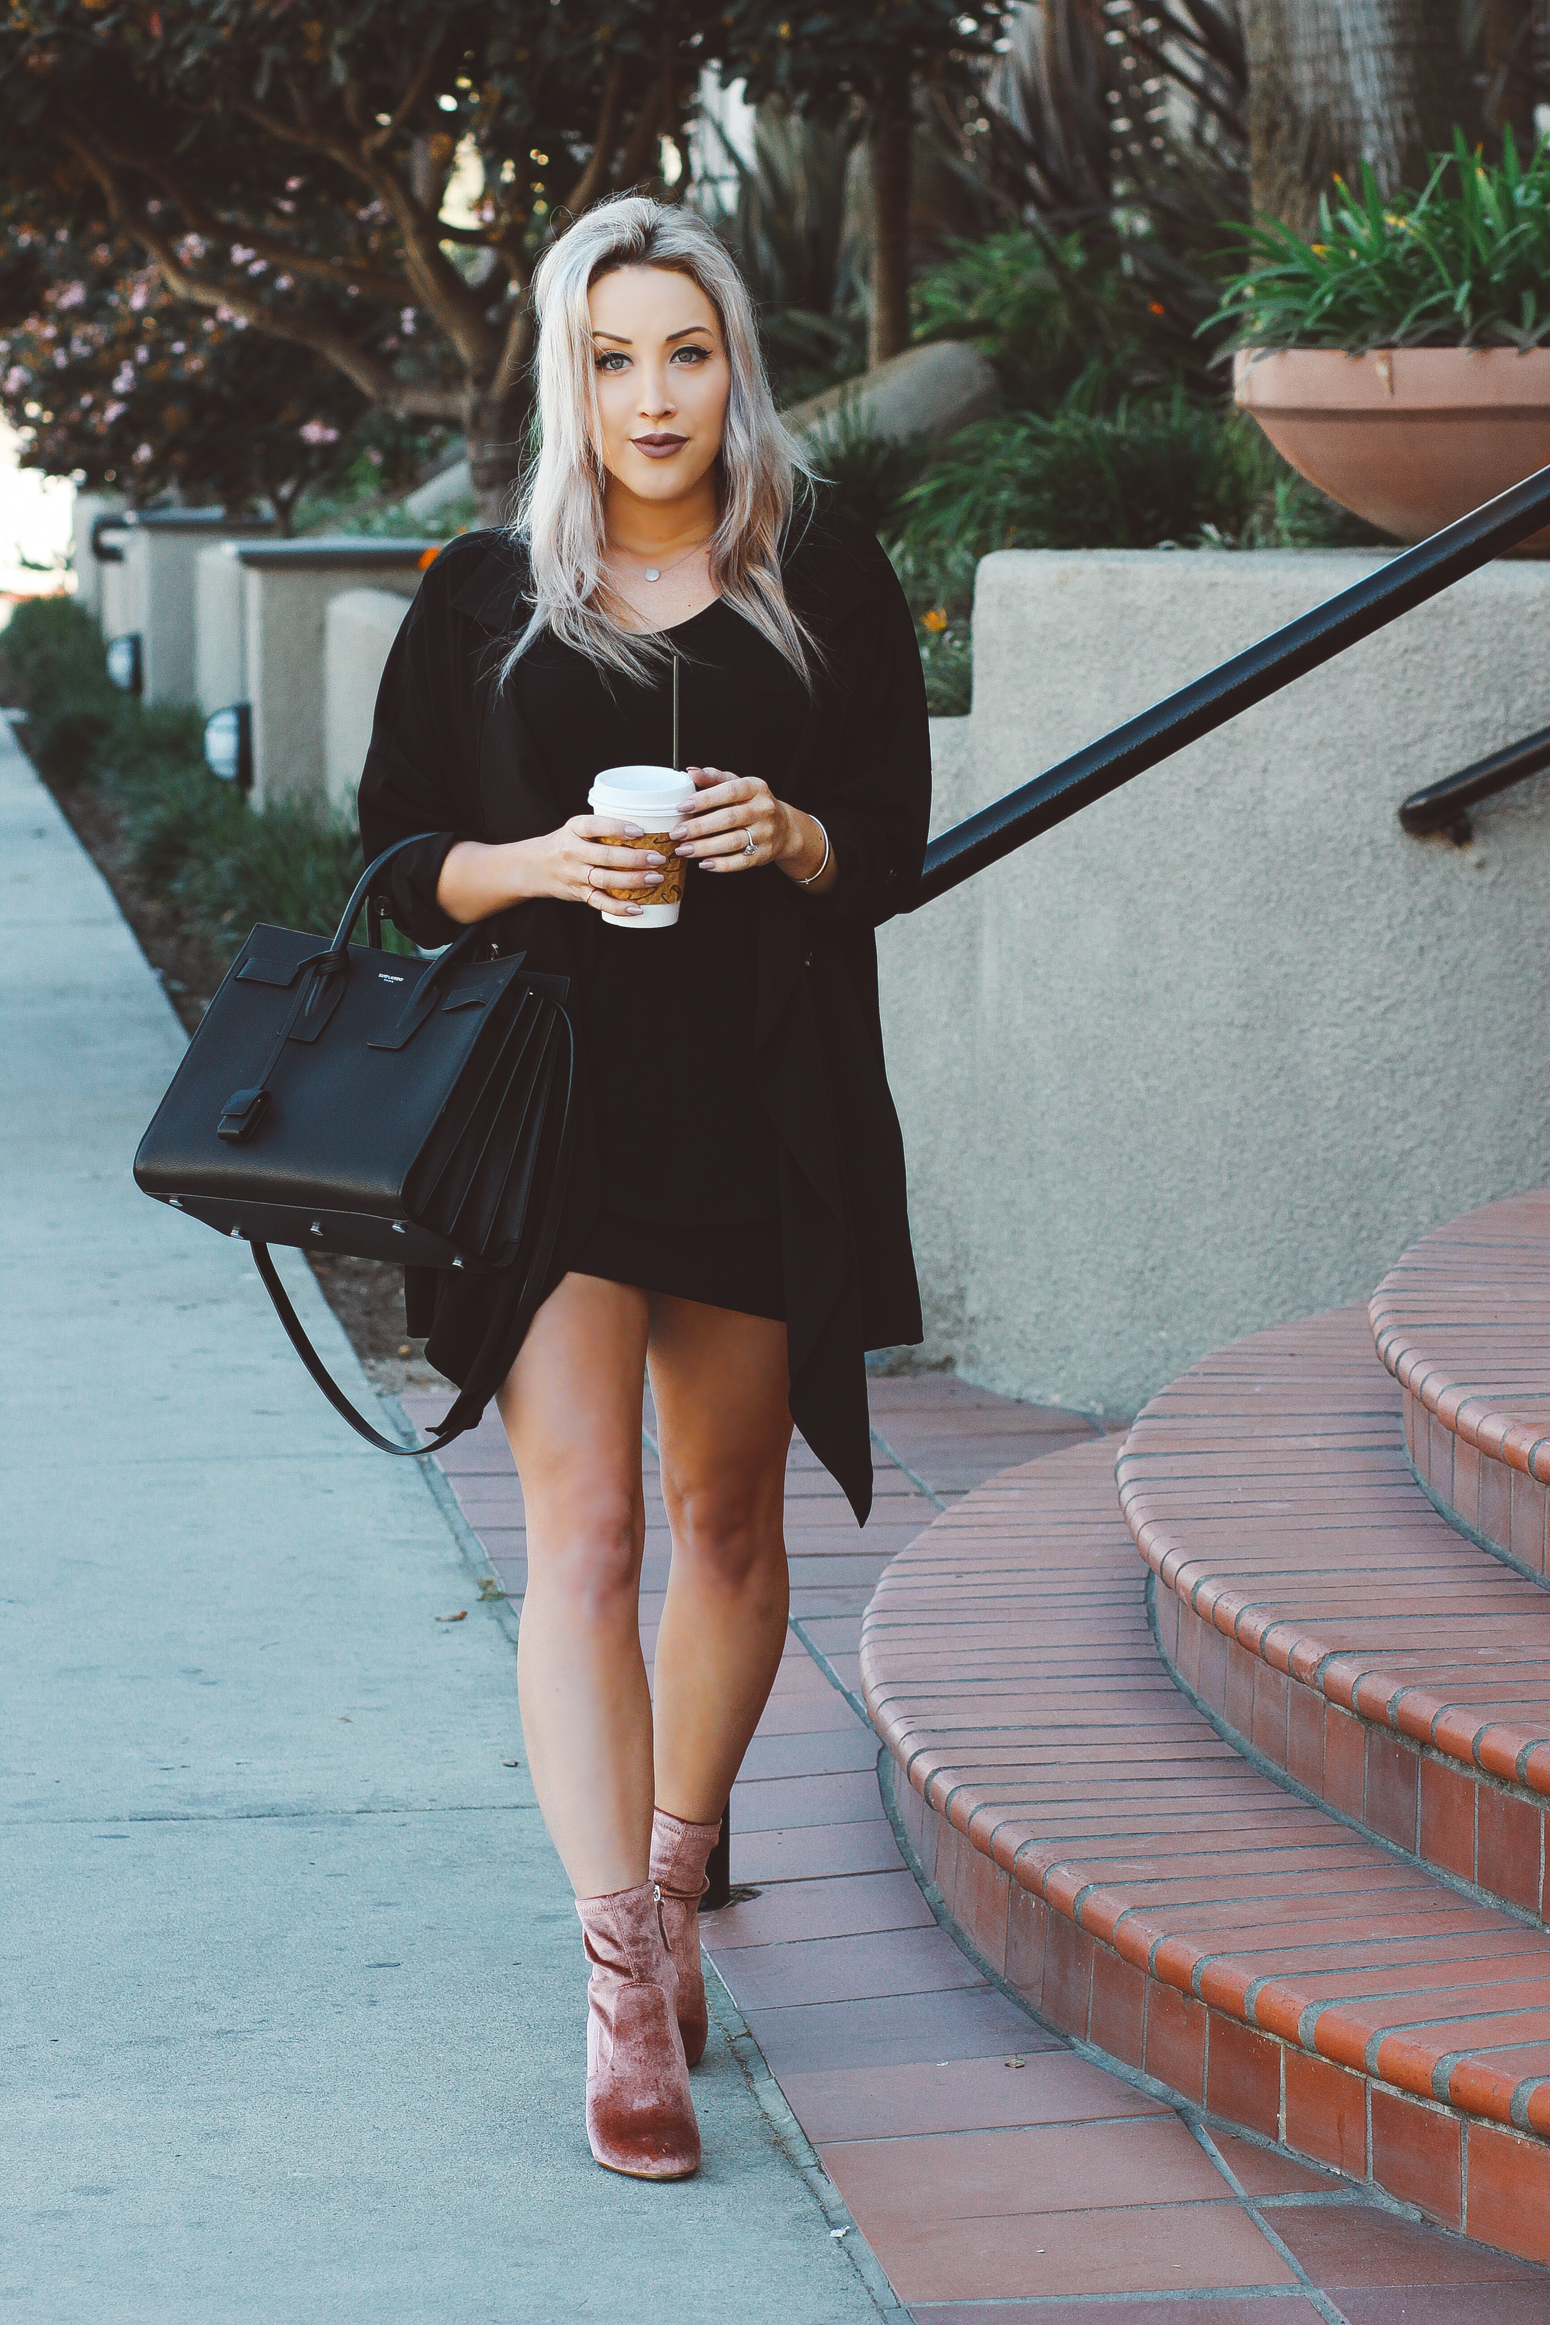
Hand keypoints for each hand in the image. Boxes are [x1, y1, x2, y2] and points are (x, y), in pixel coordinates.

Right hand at [539, 814, 670, 915]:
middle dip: (635, 859)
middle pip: (606, 856)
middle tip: (659, 859)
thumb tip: (647, 829)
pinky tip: (638, 908)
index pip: (595, 826)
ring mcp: (575, 875)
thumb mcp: (577, 827)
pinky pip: (600, 902)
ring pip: (606, 880)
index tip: (640, 832)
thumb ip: (603, 827)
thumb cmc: (567, 843)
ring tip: (656, 878)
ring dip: (633, 881)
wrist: (536, 866)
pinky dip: (619, 907)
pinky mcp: (579, 893)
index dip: (618, 828)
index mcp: (574, 829)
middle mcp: (573, 852)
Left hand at [671, 766, 798, 872]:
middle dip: (699, 827)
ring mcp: (765, 833)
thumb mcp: (738, 785)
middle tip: (677, 833)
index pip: (729, 791)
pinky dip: (721, 864)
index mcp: (755, 788)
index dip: (704, 799)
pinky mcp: (764, 854)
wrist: (784, 828)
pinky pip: (740, 862)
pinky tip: (704, 864)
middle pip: (728, 818)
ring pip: (732, 842)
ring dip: (704, 847)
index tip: (682, 806)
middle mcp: (763, 810)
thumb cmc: (752, 804)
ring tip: (683, 850)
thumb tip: (691, 772)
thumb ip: (714, 778)